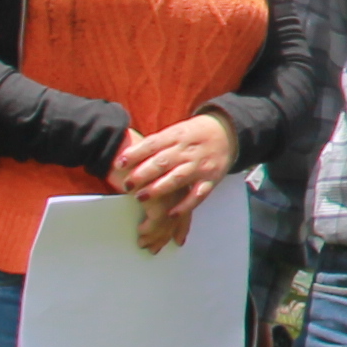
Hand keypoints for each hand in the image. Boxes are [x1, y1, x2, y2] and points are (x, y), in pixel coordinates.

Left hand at [110, 109, 238, 245]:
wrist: (227, 133)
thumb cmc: (194, 134)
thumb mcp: (175, 132)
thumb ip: (156, 144)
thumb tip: (128, 155)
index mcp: (176, 136)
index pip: (152, 144)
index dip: (134, 154)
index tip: (118, 164)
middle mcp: (187, 151)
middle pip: (162, 162)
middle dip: (142, 174)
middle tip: (126, 184)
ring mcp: (200, 166)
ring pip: (177, 179)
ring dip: (158, 189)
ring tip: (140, 197)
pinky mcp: (210, 180)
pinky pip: (197, 195)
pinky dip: (185, 206)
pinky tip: (171, 214)